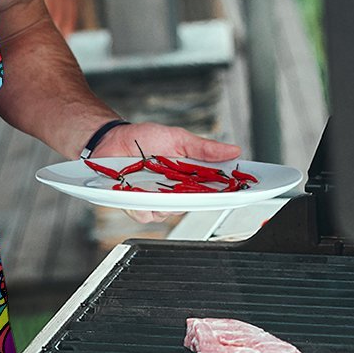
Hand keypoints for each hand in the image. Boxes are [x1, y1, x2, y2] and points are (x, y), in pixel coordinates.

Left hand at [92, 122, 241, 224]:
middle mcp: (174, 192)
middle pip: (193, 205)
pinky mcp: (136, 205)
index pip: (214, 190)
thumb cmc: (144, 138)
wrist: (112, 139)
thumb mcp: (178, 138)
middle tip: (190, 184)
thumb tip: (233, 150)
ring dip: (165, 200)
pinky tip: (138, 191)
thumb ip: (204, 148)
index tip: (242, 190)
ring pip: (169, 213)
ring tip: (156, 181)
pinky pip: (145, 214)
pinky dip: (143, 204)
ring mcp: (155, 200)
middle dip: (195, 197)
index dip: (228, 193)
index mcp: (189, 177)